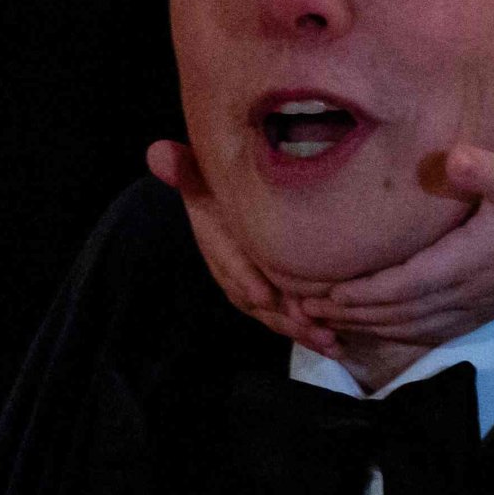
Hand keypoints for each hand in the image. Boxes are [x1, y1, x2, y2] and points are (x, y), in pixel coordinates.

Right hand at [148, 140, 336, 350]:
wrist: (228, 203)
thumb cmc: (220, 188)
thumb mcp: (202, 178)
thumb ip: (185, 169)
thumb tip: (156, 151)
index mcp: (216, 242)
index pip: (227, 262)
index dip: (243, 278)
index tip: (264, 295)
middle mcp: (232, 271)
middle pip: (254, 298)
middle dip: (282, 315)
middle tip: (310, 325)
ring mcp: (252, 287)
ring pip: (274, 314)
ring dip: (301, 331)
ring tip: (330, 340)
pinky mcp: (272, 297)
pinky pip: (287, 318)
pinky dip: (309, 332)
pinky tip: (336, 343)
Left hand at [309, 150, 493, 343]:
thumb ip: (486, 170)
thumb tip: (453, 157)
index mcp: (467, 263)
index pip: (401, 286)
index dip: (359, 294)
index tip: (319, 294)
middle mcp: (466, 294)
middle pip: (396, 314)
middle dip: (349, 316)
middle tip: (302, 312)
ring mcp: (475, 307)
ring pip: (410, 327)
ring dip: (366, 327)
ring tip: (326, 322)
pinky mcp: (483, 310)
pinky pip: (430, 332)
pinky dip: (396, 334)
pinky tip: (376, 329)